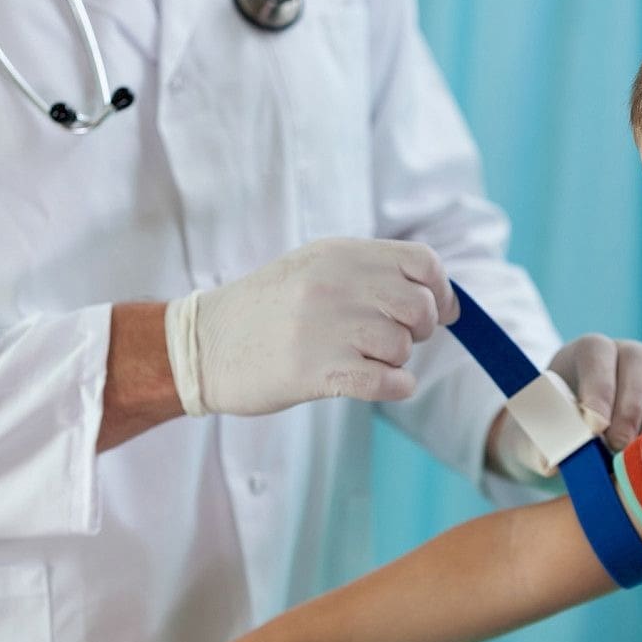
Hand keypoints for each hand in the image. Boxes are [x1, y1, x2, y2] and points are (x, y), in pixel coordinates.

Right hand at [164, 238, 458, 415]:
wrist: (200, 345)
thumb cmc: (265, 310)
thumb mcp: (313, 268)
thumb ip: (370, 273)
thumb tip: (441, 298)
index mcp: (339, 254)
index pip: (422, 261)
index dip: (439, 290)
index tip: (437, 312)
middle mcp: (336, 284)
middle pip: (419, 306)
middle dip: (418, 330)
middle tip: (391, 340)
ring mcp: (326, 327)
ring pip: (402, 347)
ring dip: (394, 361)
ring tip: (362, 360)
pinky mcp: (318, 372)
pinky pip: (389, 382)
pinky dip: (395, 387)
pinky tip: (379, 384)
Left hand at [488, 336, 641, 480]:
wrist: (582, 451)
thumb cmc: (555, 442)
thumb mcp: (536, 443)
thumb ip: (541, 447)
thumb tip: (551, 462)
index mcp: (585, 355)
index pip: (596, 351)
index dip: (598, 386)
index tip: (594, 427)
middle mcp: (626, 353)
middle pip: (640, 357)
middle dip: (631, 405)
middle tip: (619, 447)